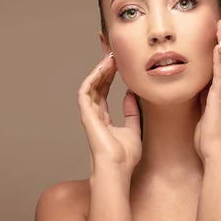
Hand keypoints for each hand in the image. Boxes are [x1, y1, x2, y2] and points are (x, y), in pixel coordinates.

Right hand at [77, 52, 141, 174]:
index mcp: (104, 118)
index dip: (109, 76)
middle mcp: (94, 114)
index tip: (117, 63)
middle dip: (103, 69)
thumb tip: (130, 94)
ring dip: (99, 70)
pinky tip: (103, 67)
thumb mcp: (134, 129)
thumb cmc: (125, 156)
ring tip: (109, 57)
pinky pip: (86, 91)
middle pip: (96, 85)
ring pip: (91, 85)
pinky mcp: (86, 114)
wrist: (117, 168)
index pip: (103, 91)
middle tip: (112, 53)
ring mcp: (89, 114)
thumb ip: (131, 112)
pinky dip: (93, 77)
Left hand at [194, 16, 220, 161]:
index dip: (219, 41)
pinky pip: (219, 76)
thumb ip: (196, 96)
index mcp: (215, 88)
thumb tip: (187, 86)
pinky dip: (218, 60)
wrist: (213, 152)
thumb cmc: (205, 135)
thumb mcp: (197, 109)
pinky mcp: (218, 99)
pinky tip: (217, 46)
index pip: (218, 59)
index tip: (218, 23)